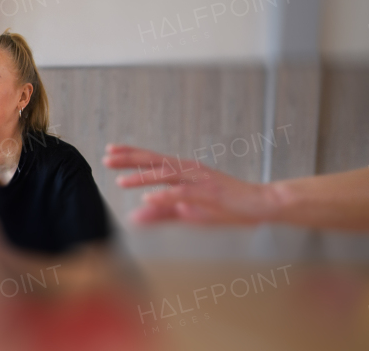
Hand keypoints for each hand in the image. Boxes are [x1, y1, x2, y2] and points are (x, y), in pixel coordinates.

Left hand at [102, 144, 281, 225]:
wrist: (261, 205)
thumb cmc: (225, 207)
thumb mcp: (187, 213)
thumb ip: (160, 214)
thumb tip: (134, 218)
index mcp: (184, 171)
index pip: (152, 159)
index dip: (131, 154)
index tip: (109, 150)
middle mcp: (190, 170)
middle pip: (155, 161)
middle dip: (130, 158)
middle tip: (107, 157)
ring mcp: (201, 180)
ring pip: (166, 174)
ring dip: (143, 177)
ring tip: (121, 181)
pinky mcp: (210, 193)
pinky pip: (184, 193)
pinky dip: (165, 195)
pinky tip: (149, 198)